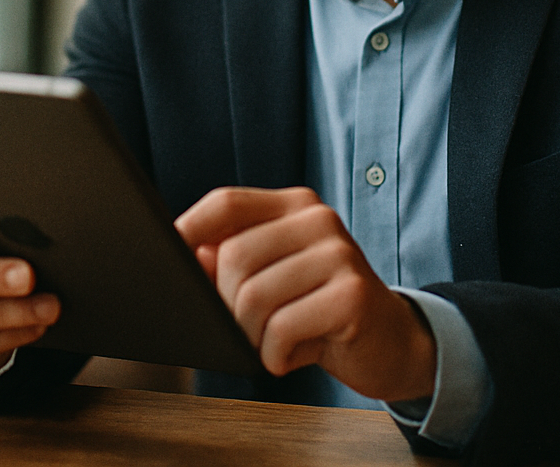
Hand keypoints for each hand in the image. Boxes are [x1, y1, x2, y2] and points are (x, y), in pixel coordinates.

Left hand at [175, 186, 435, 402]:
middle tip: (247, 330)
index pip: (225, 203)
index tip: (165, 261)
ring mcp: (339, 253)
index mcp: (294, 205)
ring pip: (251, 297)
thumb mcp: (274, 278)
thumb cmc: (321, 310)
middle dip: (225, 307)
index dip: (186, 231)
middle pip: (231, 257)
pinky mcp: (352, 294)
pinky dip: (275, 356)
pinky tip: (294, 355)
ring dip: (250, 338)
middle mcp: (318, 219)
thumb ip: (231, 260)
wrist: (393, 343)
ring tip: (273, 344)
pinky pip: (281, 329)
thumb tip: (185, 257)